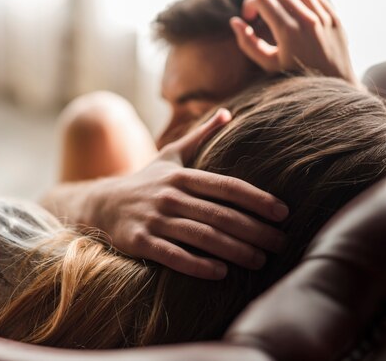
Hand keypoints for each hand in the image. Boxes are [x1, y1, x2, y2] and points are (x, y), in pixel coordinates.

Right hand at [86, 109, 288, 279]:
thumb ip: (200, 136)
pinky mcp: (140, 241)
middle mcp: (170, 196)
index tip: (283, 212)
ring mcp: (154, 219)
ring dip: (234, 250)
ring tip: (259, 261)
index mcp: (182, 176)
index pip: (227, 187)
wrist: (101, 204)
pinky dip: (198, 265)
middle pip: (220, 215)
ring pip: (201, 236)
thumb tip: (228, 112)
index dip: (257, 199)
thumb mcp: (170, 155)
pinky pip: (173, 255)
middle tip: (281, 244)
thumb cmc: (145, 181)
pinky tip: (221, 273)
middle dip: (255, 230)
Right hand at [230, 0, 359, 86]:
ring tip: (274, 8)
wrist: (334, 86)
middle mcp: (308, 19)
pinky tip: (293, 12)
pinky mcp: (334, 16)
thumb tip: (235, 21)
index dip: (249, 3)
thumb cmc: (296, 79)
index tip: (247, 17)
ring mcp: (324, 16)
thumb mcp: (267, 64)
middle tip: (256, 12)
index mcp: (288, 31)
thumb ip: (248, 43)